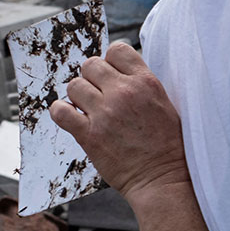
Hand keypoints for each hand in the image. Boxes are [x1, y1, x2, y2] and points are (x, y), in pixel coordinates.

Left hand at [47, 42, 189, 201]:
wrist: (162, 179)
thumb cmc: (168, 146)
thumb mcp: (166, 105)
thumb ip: (143, 84)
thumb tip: (120, 70)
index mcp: (146, 83)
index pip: (117, 50)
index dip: (111, 62)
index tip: (113, 76)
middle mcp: (124, 93)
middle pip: (91, 65)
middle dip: (93, 78)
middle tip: (99, 95)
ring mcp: (105, 113)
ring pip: (74, 86)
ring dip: (79, 96)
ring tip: (89, 110)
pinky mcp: (89, 135)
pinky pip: (60, 111)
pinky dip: (62, 112)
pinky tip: (73, 119)